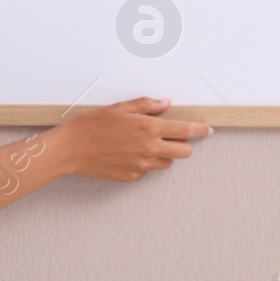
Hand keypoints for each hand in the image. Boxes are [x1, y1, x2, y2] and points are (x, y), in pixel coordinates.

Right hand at [50, 97, 211, 181]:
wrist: (71, 149)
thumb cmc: (92, 125)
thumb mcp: (120, 108)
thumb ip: (146, 106)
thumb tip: (166, 103)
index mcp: (148, 128)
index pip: (186, 131)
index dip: (200, 130)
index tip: (207, 129)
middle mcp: (148, 149)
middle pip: (184, 152)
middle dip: (183, 144)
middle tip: (172, 136)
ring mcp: (141, 165)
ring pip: (166, 162)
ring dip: (163, 153)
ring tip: (143, 143)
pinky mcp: (132, 176)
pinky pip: (147, 170)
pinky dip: (144, 162)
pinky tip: (128, 153)